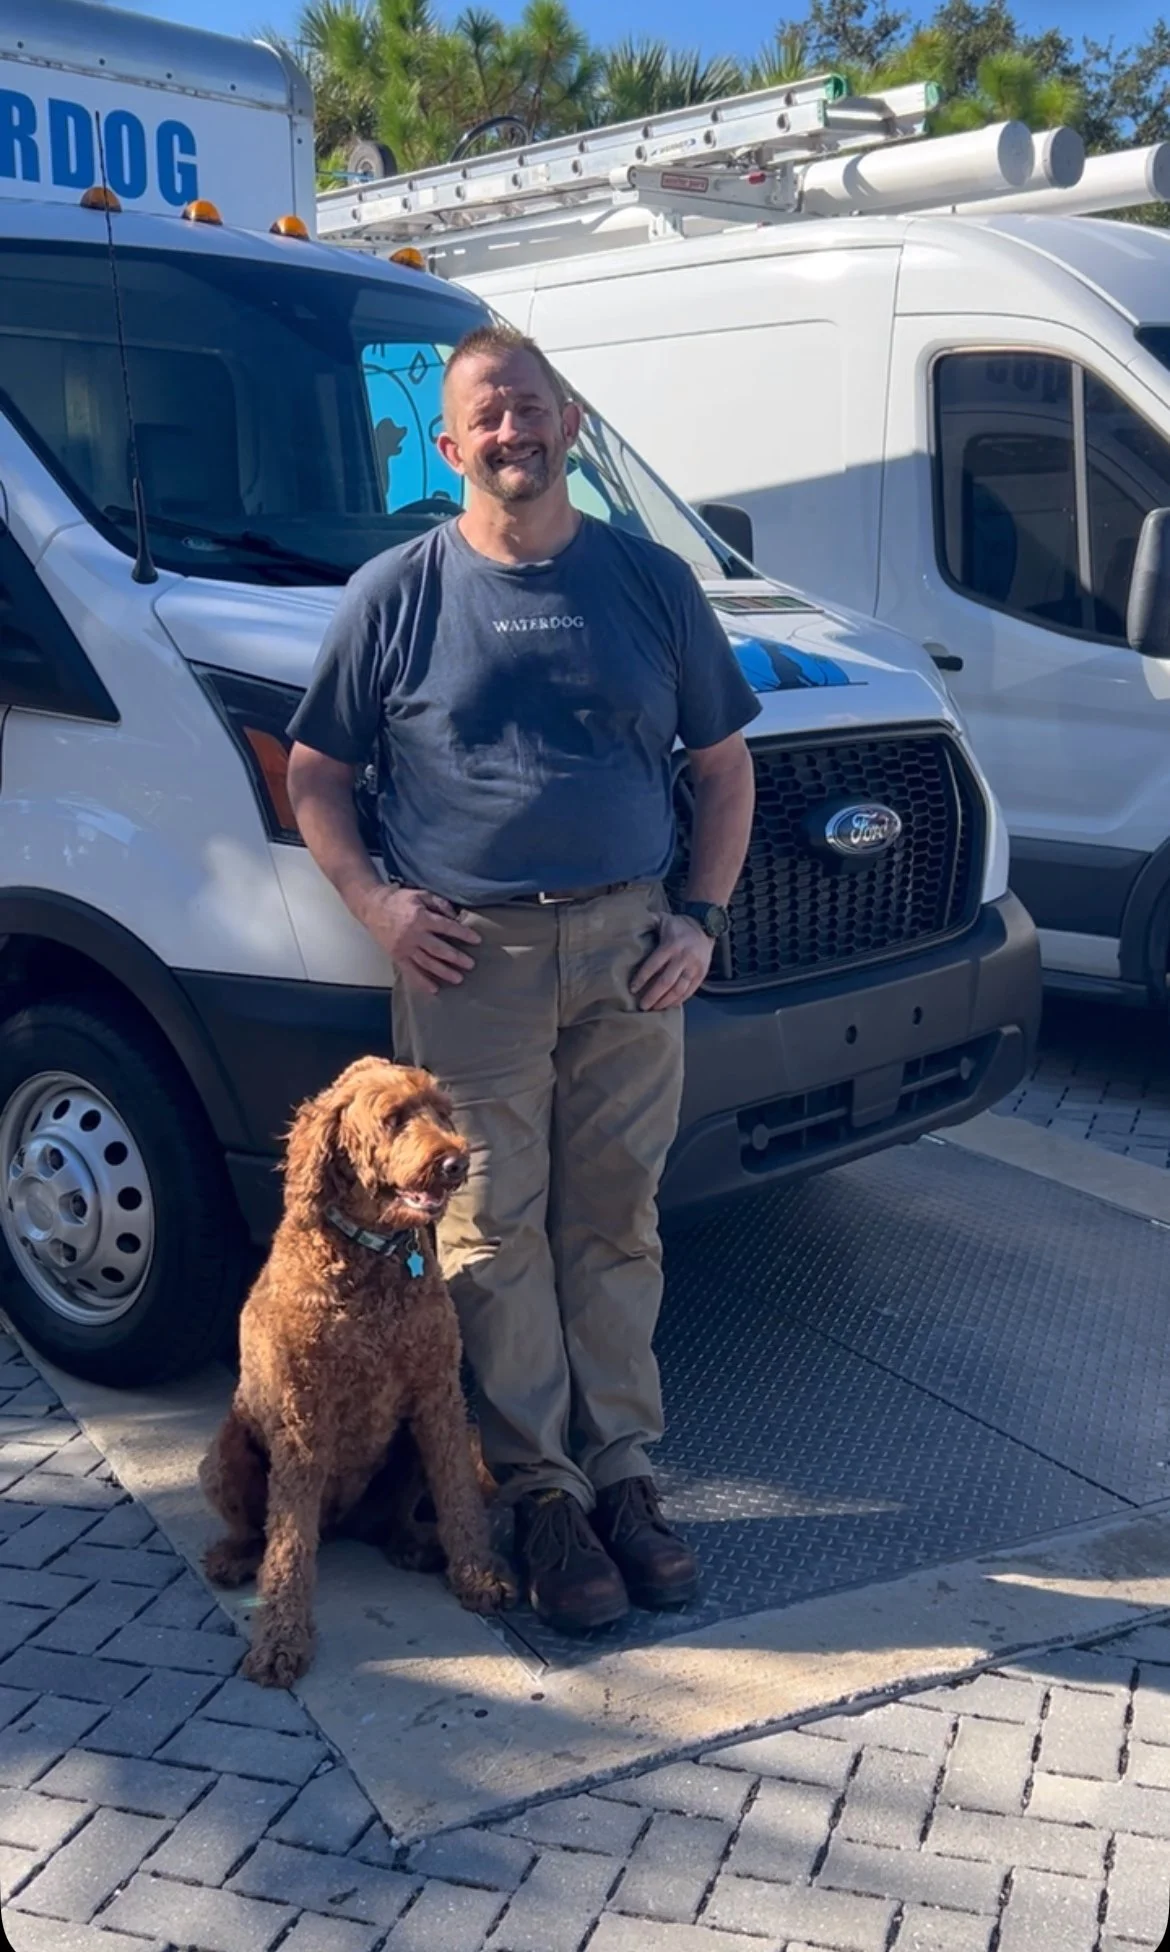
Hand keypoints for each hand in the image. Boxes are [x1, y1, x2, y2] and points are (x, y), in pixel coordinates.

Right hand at [356, 884, 479, 995]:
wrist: (372, 907)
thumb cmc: (399, 900)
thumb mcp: (421, 895)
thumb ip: (440, 904)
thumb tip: (456, 917)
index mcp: (421, 918)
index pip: (447, 927)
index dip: (463, 934)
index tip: (476, 940)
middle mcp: (413, 935)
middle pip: (438, 949)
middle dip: (456, 958)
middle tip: (470, 965)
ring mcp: (404, 948)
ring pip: (427, 963)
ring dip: (443, 972)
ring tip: (458, 979)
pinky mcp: (397, 956)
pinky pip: (410, 972)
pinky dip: (422, 982)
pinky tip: (434, 989)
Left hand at [630, 913, 713, 1010]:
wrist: (706, 926)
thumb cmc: (679, 925)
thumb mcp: (663, 919)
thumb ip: (648, 921)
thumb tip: (630, 923)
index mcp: (671, 945)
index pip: (654, 965)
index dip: (642, 978)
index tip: (632, 989)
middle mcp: (683, 957)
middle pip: (666, 982)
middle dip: (653, 996)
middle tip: (642, 1006)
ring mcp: (694, 967)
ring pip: (678, 990)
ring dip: (665, 1001)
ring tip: (654, 1008)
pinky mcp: (701, 974)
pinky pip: (690, 991)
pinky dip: (679, 1000)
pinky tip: (669, 1005)